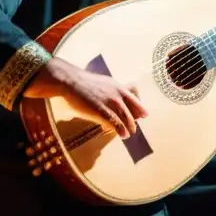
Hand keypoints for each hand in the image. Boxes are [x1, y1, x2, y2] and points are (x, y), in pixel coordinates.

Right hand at [28, 58, 147, 138]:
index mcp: (119, 87)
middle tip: (134, 129)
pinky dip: (120, 129)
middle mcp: (117, 94)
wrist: (71, 81)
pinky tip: (123, 134)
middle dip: (134, 121)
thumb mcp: (104, 82)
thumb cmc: (85, 82)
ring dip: (129, 127)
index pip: (135, 99)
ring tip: (129, 134)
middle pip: (131, 110)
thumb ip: (112, 92)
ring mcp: (110, 102)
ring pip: (125, 117)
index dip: (140, 109)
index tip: (144, 115)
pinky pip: (114, 122)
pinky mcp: (100, 110)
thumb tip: (116, 101)